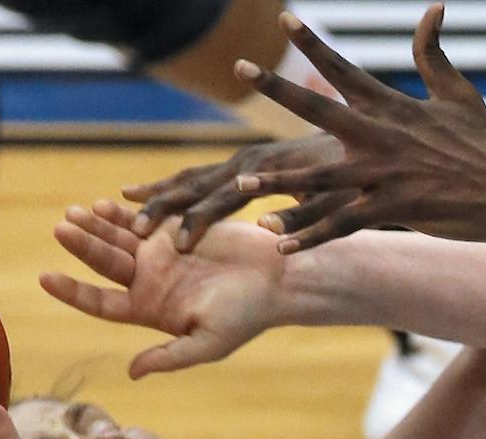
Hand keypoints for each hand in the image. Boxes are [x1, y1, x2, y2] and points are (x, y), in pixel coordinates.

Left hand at [40, 200, 286, 378]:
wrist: (279, 280)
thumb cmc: (248, 316)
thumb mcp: (208, 343)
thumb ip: (170, 356)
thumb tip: (132, 373)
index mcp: (150, 310)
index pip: (100, 302)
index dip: (73, 290)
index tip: (46, 277)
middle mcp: (150, 282)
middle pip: (104, 263)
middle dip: (82, 246)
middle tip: (61, 229)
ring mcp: (161, 254)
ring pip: (118, 238)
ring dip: (95, 226)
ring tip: (73, 213)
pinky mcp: (177, 230)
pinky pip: (143, 218)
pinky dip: (123, 212)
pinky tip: (106, 204)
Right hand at [122, 135, 345, 251]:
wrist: (365, 147)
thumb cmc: (355, 184)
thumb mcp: (337, 206)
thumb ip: (303, 217)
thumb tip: (265, 229)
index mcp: (268, 172)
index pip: (224, 200)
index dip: (199, 222)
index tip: (176, 245)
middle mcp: (248, 160)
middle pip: (196, 184)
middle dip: (163, 206)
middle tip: (132, 229)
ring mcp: (242, 158)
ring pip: (190, 176)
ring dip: (157, 192)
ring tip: (120, 202)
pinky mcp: (242, 162)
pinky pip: (197, 175)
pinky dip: (168, 184)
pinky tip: (139, 193)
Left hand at [227, 6, 485, 250]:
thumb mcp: (459, 93)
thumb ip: (434, 53)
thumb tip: (434, 6)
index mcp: (394, 106)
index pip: (344, 69)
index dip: (313, 43)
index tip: (285, 19)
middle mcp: (383, 135)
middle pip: (320, 107)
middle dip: (278, 88)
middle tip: (242, 67)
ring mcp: (386, 174)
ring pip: (321, 177)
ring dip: (280, 181)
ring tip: (242, 186)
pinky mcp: (394, 208)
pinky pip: (342, 224)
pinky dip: (311, 234)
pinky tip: (281, 244)